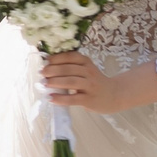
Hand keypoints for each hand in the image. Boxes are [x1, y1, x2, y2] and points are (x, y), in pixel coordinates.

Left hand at [39, 52, 155, 114]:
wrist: (114, 95)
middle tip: (41, 73)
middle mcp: (89, 72)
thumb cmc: (94, 81)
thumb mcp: (86, 70)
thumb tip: (47, 67)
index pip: (70, 57)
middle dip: (53, 70)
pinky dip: (61, 98)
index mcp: (86, 62)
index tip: (45, 61)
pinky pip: (73, 99)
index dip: (57, 58)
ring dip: (56, 82)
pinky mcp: (89, 99)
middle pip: (69, 69)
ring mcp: (90, 86)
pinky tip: (51, 98)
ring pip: (71, 82)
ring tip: (44, 84)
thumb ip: (71, 67)